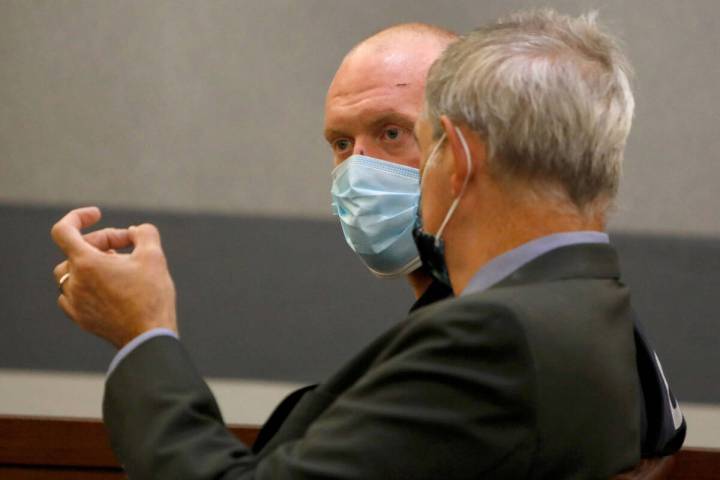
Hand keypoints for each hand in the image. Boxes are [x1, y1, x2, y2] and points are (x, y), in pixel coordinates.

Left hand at [51, 207, 176, 348]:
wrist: (148, 338)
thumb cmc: (151, 297)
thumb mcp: (154, 256)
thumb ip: (144, 233)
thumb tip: (136, 231)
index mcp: (86, 263)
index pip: (64, 230)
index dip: (78, 217)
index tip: (97, 215)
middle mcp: (74, 282)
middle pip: (75, 250)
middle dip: (101, 242)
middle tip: (128, 245)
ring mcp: (75, 303)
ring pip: (71, 273)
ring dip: (91, 263)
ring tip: (117, 265)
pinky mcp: (81, 319)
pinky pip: (73, 294)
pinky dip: (86, 284)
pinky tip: (108, 287)